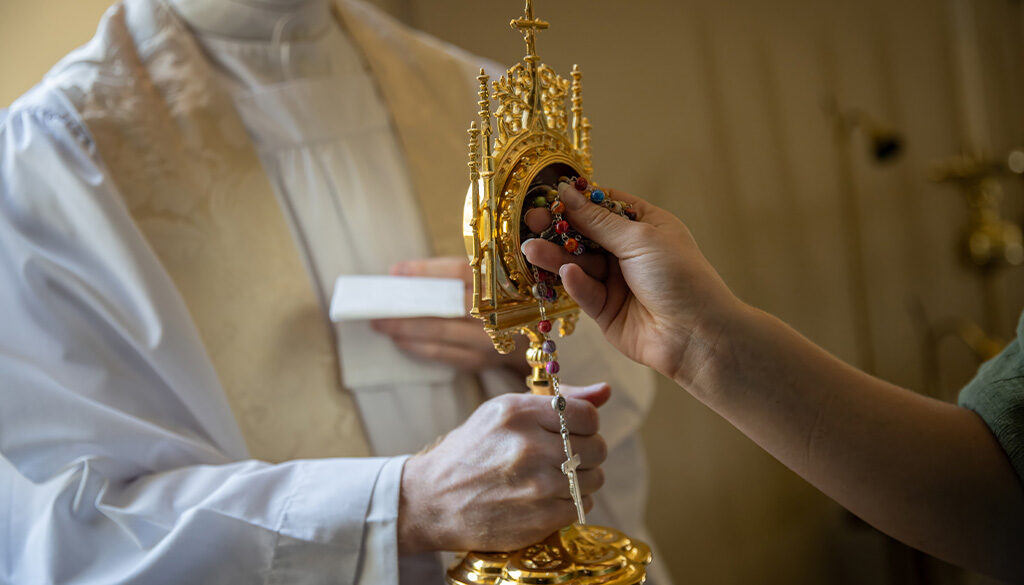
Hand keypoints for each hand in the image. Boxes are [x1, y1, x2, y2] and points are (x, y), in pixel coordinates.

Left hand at [372, 257, 528, 374]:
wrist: (537, 339)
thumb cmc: (501, 300)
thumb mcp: (487, 279)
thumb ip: (450, 275)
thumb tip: (400, 274)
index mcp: (502, 281)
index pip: (459, 272)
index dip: (425, 270)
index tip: (394, 271)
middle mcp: (499, 310)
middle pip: (445, 305)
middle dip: (408, 305)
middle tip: (378, 304)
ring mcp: (491, 340)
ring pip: (441, 332)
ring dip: (406, 328)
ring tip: (381, 323)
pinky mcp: (480, 360)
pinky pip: (443, 353)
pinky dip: (417, 346)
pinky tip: (399, 340)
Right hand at [397, 384, 609, 552]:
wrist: (432, 501)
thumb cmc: (472, 451)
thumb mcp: (504, 412)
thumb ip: (558, 400)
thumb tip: (604, 392)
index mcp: (519, 413)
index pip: (588, 415)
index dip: (585, 424)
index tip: (571, 431)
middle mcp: (529, 446)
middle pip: (596, 448)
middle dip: (586, 453)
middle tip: (562, 457)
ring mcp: (536, 485)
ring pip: (594, 479)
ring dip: (580, 480)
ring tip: (552, 478)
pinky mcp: (540, 518)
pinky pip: (581, 506)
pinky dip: (570, 503)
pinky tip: (545, 498)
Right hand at [521, 183, 739, 390]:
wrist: (698, 335)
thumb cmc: (681, 277)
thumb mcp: (640, 239)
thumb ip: (598, 221)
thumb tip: (567, 193)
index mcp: (645, 226)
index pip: (604, 205)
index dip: (578, 200)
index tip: (549, 194)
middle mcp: (628, 252)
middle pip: (585, 235)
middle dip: (558, 228)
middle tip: (529, 221)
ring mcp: (616, 282)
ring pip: (578, 264)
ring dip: (556, 256)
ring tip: (531, 249)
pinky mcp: (605, 311)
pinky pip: (585, 292)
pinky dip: (575, 283)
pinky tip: (567, 275)